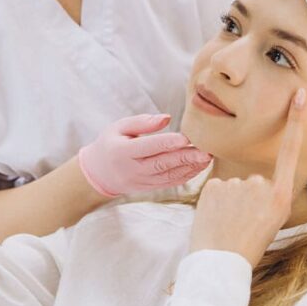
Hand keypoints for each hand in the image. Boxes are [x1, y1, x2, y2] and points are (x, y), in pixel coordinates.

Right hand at [77, 114, 212, 197]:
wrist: (99, 173)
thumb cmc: (111, 143)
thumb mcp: (119, 127)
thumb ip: (142, 122)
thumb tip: (167, 118)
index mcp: (123, 152)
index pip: (148, 147)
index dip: (167, 143)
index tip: (186, 138)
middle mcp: (133, 169)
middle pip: (162, 164)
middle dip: (186, 157)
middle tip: (206, 151)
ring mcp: (142, 181)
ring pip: (169, 175)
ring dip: (190, 167)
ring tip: (207, 158)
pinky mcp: (149, 188)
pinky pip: (170, 183)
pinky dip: (186, 175)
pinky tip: (199, 167)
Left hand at [189, 88, 306, 267]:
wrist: (219, 265)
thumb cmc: (246, 248)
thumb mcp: (268, 223)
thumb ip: (264, 197)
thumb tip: (254, 183)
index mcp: (280, 197)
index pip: (290, 152)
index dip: (294, 122)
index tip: (296, 95)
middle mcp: (261, 186)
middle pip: (254, 181)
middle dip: (246, 199)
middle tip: (241, 224)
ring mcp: (237, 185)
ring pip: (234, 186)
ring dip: (229, 202)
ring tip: (228, 225)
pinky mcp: (214, 186)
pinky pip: (216, 188)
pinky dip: (214, 202)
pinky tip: (215, 219)